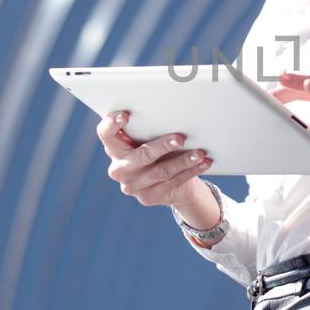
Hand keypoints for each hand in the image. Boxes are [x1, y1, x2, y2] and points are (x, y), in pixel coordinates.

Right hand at [95, 110, 213, 205]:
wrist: (163, 183)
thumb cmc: (154, 149)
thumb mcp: (146, 139)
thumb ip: (148, 128)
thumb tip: (172, 111)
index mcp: (114, 148)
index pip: (106, 134)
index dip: (112, 125)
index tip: (125, 114)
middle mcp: (119, 169)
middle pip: (141, 156)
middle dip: (162, 146)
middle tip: (180, 138)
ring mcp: (132, 186)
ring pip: (161, 172)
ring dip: (183, 161)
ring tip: (199, 153)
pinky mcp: (148, 197)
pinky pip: (173, 183)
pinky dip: (191, 171)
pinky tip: (204, 163)